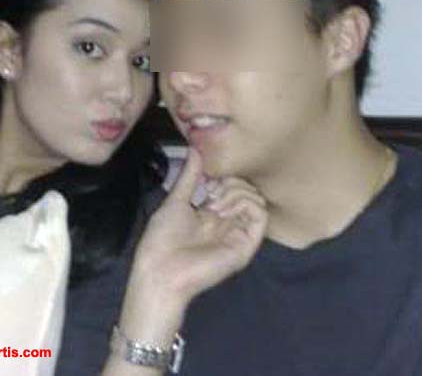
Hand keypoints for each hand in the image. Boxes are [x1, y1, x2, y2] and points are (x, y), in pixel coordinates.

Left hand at [132, 148, 268, 304]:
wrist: (160, 271)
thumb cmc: (162, 241)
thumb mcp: (176, 200)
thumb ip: (190, 176)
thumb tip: (196, 149)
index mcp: (213, 214)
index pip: (232, 185)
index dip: (224, 176)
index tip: (206, 178)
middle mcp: (229, 224)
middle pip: (247, 190)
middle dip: (231, 182)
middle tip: (210, 191)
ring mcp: (238, 234)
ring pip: (257, 200)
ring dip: (237, 192)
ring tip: (215, 203)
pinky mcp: (245, 246)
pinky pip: (261, 216)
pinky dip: (245, 204)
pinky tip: (223, 211)